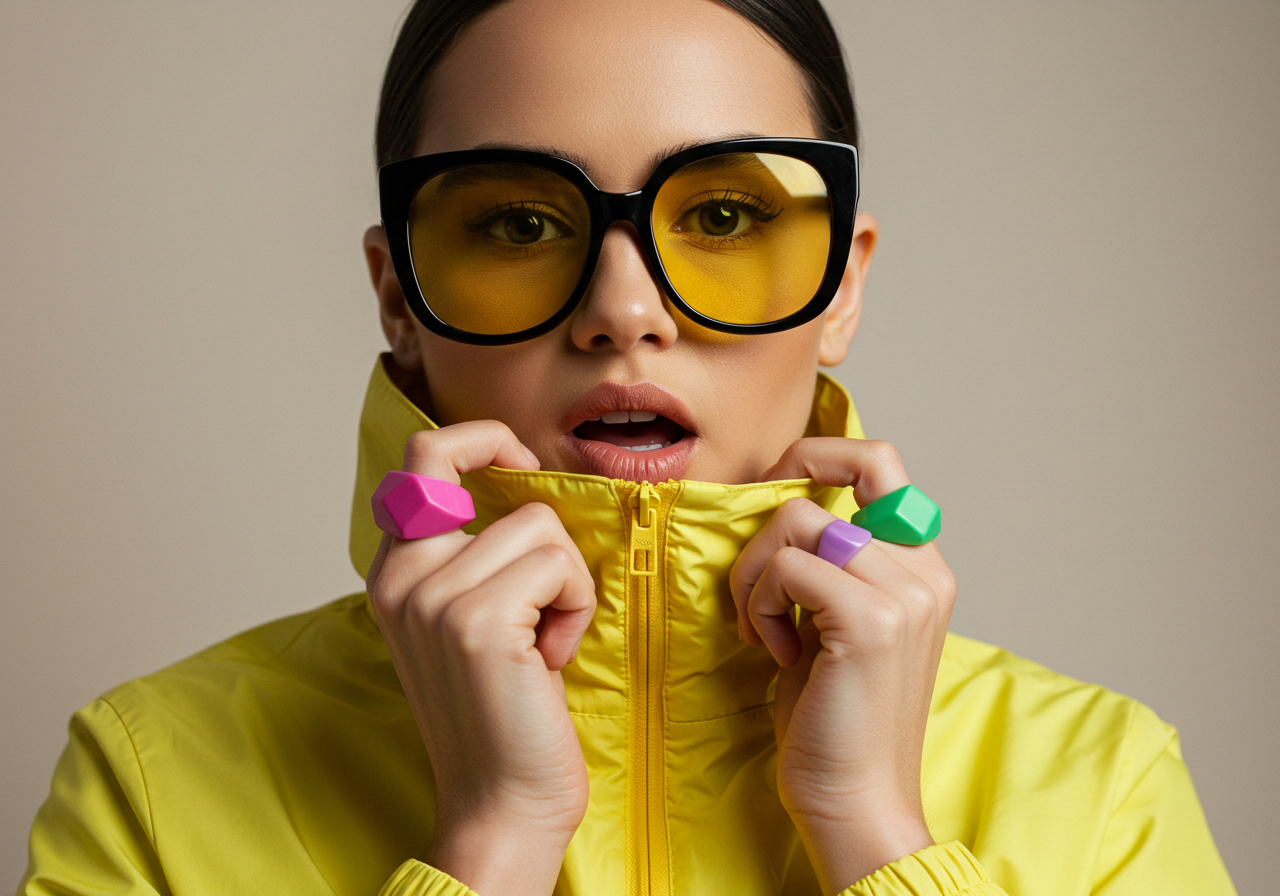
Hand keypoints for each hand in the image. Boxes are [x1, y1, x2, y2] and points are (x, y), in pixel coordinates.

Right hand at [365, 421, 596, 895]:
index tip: (520, 462)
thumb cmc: (503, 711)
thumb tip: (525, 483)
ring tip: (544, 642)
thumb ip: (472, 555)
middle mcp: (401, 575)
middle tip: (544, 594)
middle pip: (502, 487)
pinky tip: (550, 659)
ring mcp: (434, 595)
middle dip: (544, 534)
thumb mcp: (469, 620)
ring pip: (542, 527)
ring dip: (567, 585)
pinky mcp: (478, 619)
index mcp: (394, 570)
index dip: (481, 439)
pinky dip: (575, 608)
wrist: (501, 803)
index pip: (422, 455)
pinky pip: (561, 565)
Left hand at [730, 438, 956, 893]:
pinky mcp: (871, 619)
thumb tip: (775, 511)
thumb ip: (827, 566)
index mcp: (923, 566)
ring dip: (756, 572)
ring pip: (796, 521)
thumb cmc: (834, 716)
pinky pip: (787, 568)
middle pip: (834, 478)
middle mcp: (925, 569)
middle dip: (776, 503)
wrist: (855, 798)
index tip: (775, 486)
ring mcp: (904, 592)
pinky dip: (761, 603)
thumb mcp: (834, 623)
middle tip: (757, 558)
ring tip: (764, 627)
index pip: (882, 461)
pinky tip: (775, 650)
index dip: (821, 453)